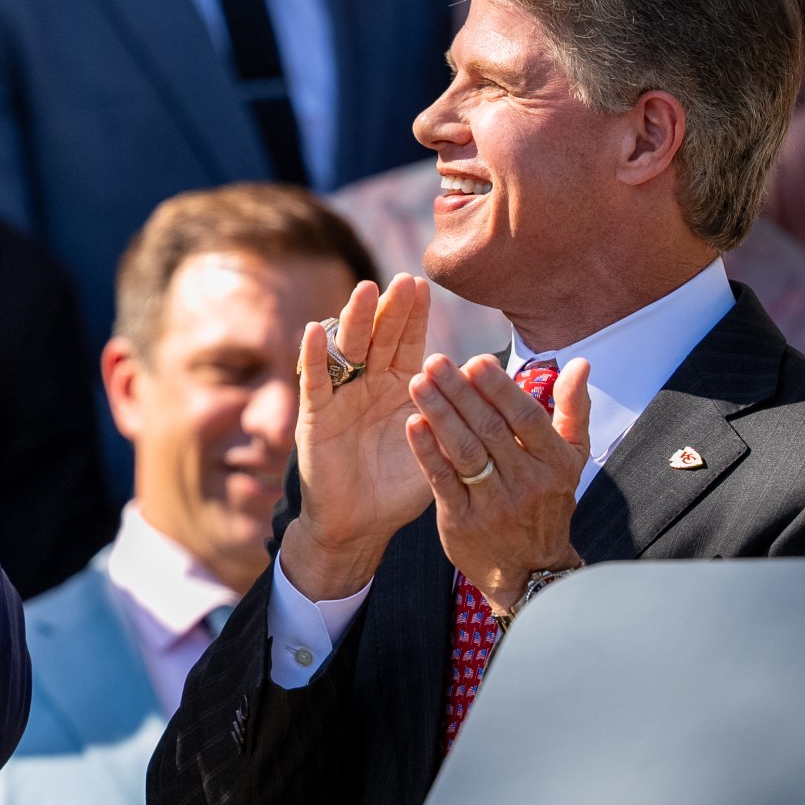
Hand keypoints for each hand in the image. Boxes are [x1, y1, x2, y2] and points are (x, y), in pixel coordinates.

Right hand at [281, 275, 435, 599]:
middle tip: (401, 280)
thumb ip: (455, 412)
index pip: (407, 343)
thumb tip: (491, 380)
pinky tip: (316, 329)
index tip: (422, 285)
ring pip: (348, 350)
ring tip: (365, 292)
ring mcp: (341, 397)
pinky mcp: (316, 416)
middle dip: (389, 309)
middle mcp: (368, 385)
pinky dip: (314, 355)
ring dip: (355, 320)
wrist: (362, 523)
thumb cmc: (401, 486)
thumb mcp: (438, 443)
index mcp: (400, 388)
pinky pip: (315, 381)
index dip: (413, 315)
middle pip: (379, 337)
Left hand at [406, 353, 588, 612]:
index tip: (476, 360)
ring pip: (465, 451)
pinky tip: (413, 423)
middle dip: (460, 391)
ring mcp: (494, 503)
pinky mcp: (462, 520)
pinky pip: (442, 479)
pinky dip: (427, 451)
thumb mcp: (571, 459)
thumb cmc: (546, 502)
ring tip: (418, 383)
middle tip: (435, 361)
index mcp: (555, 463)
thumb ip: (572, 410)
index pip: (526, 418)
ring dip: (440, 414)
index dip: (500, 388)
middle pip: (490, 429)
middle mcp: (527, 482)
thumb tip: (580, 363)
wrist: (529, 569)